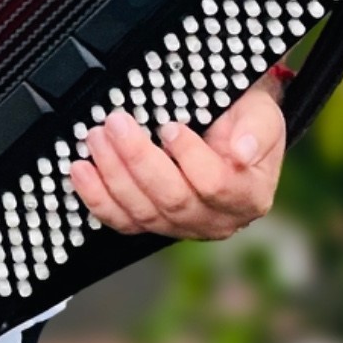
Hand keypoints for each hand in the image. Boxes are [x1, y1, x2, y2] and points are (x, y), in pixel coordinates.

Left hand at [70, 66, 290, 242]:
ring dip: (113, 174)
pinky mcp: (152, 225)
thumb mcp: (262, 115)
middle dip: (138, 160)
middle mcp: (216, 220)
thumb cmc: (245, 122)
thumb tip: (242, 152)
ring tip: (96, 138)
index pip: (216, 185)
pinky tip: (81, 171)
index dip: (190, 157)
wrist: (230, 131)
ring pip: (143, 212)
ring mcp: (181, 227)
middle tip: (116, 124)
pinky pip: (121, 220)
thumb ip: (258, 130)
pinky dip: (96, 197)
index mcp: (248, 196)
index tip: (170, 126)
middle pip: (173, 200)